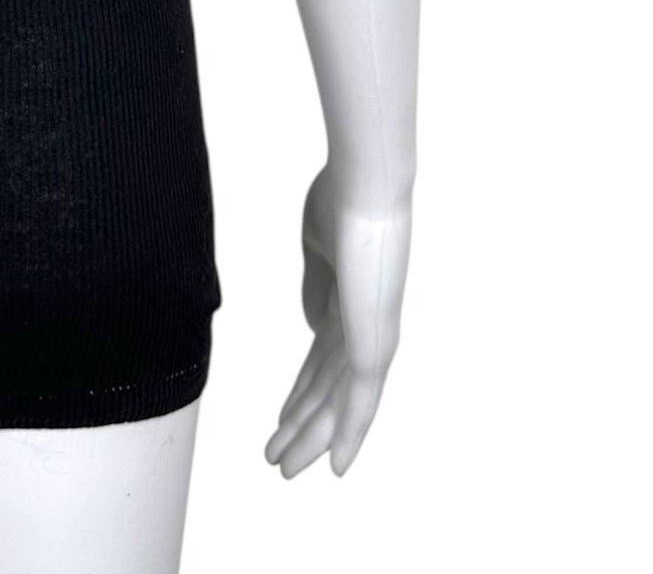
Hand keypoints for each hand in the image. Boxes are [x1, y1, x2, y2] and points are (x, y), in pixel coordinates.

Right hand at [265, 167, 409, 477]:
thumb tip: (312, 326)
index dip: (298, 390)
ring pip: (336, 404)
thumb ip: (317, 290)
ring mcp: (373, 338)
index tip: (279, 416)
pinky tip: (335, 465)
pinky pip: (360, 402)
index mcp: (349, 302)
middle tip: (277, 455)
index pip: (320, 359)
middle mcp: (365, 327)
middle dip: (300, 422)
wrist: (363, 186)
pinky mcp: (376, 345)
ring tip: (282, 467)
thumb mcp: (317, 248)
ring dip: (310, 437)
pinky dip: (348, 435)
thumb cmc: (341, 200)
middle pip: (326, 388)